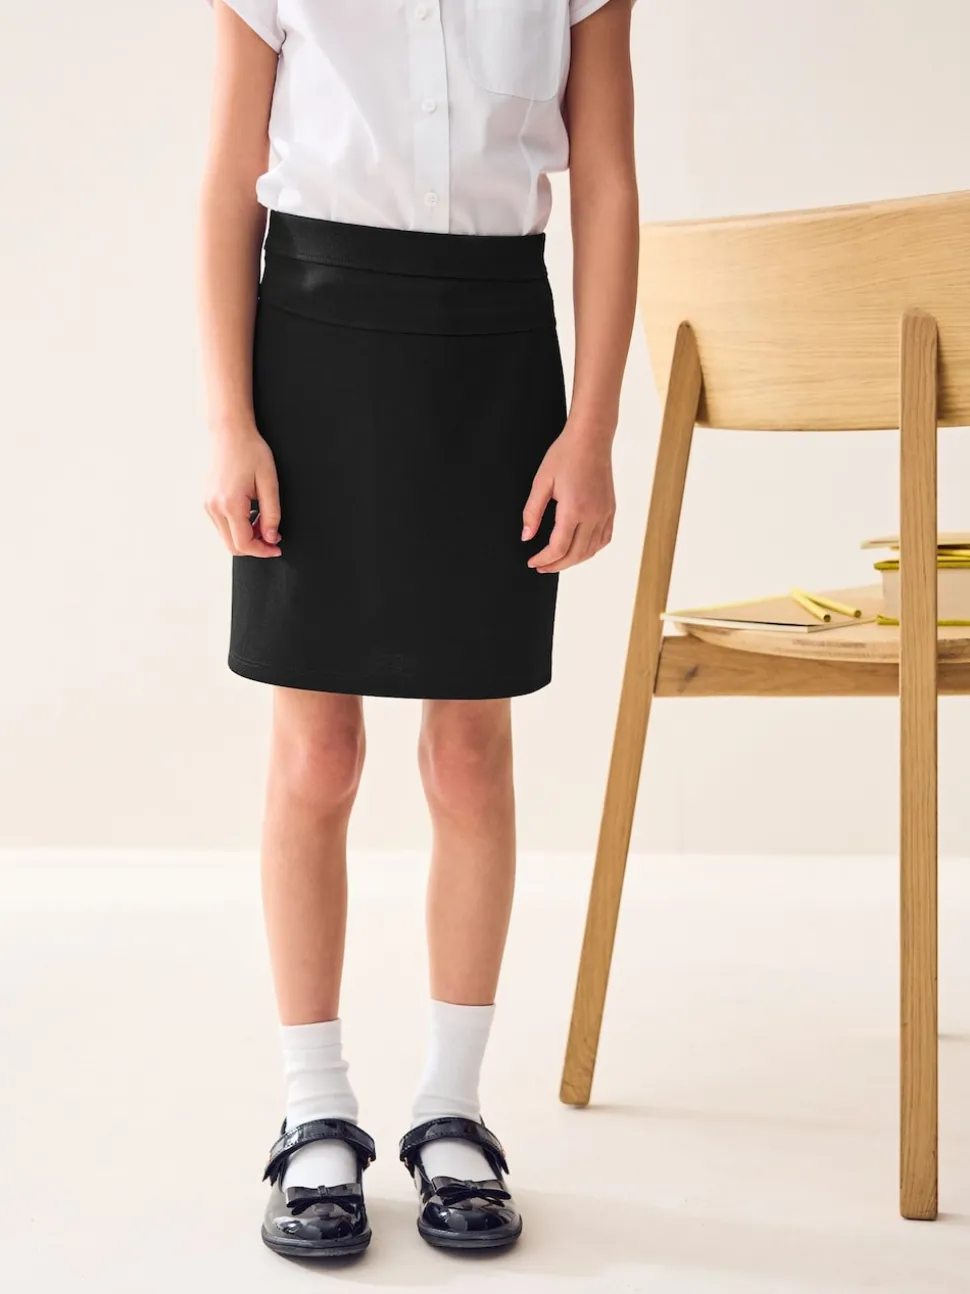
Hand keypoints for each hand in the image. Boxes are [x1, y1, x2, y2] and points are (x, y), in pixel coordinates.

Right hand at [204, 424, 281, 556]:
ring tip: (263, 520)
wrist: (230, 434)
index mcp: (230, 504)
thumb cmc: (251, 453)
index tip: (277, 548)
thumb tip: (271, 538)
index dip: (263, 551)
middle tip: (273, 535)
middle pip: (233, 546)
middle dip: (255, 546)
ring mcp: (207, 505)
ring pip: (226, 538)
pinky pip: (222, 526)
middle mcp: (214, 507)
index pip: (244, 543)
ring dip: (246, 536)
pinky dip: (238, 527)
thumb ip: (272, 514)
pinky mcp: (207, 501)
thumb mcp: (269, 483)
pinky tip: (251, 514)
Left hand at [521, 421, 614, 572]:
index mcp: (574, 509)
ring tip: (556, 561)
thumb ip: (532, 512)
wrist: (591, 438)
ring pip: (591, 551)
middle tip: (540, 566)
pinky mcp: (610, 510)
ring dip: (573, 560)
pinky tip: (578, 549)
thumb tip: (526, 536)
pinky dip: (590, 550)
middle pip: (575, 555)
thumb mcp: (541, 482)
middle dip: (556, 565)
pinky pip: (603, 539)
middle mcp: (593, 515)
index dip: (544, 559)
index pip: (558, 548)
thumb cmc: (565, 455)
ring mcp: (605, 513)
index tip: (532, 561)